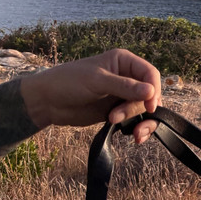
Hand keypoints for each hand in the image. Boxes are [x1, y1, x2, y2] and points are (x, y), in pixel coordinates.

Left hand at [19, 50, 162, 142]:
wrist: (46, 102)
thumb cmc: (68, 82)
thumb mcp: (97, 81)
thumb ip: (125, 87)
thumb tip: (151, 92)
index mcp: (124, 62)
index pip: (150, 74)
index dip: (154, 90)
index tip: (149, 107)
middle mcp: (127, 78)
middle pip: (150, 94)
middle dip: (139, 108)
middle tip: (120, 117)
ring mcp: (123, 95)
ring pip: (144, 109)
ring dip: (138, 120)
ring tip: (119, 125)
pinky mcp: (118, 111)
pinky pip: (136, 120)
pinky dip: (138, 128)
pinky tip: (134, 137)